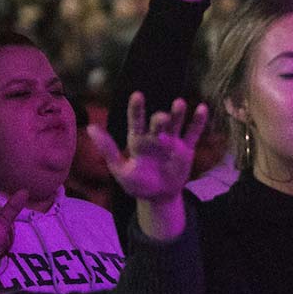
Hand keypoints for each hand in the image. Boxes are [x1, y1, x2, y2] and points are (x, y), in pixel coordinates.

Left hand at [90, 96, 208, 206]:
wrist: (159, 197)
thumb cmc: (137, 184)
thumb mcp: (120, 169)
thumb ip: (108, 149)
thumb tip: (90, 128)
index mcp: (138, 140)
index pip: (136, 121)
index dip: (136, 109)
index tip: (137, 96)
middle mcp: (155, 137)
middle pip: (158, 123)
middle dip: (160, 119)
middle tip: (162, 118)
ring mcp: (172, 142)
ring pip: (176, 124)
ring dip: (178, 114)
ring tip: (180, 103)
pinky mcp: (186, 149)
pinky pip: (193, 133)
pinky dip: (198, 122)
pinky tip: (203, 108)